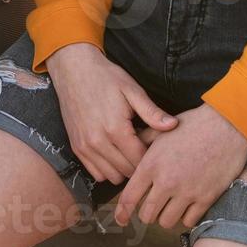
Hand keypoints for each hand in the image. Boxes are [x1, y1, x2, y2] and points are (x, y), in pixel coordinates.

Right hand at [45, 42, 177, 184]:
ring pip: (112, 176)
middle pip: (128, 171)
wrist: (73, 69)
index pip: (140, 160)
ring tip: (129, 148)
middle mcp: (98, 143)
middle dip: (139, 162)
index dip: (152, 156)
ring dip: (124, 168)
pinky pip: (96, 173)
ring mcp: (85, 147)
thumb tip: (173, 126)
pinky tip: (115, 152)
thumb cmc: (106, 77)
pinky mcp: (76, 148)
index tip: (155, 145)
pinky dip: (108, 168)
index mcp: (115, 129)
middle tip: (143, 145)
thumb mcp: (132, 90)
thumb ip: (152, 112)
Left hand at [112, 103, 246, 230]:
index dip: (122, 212)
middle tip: (154, 205)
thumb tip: (129, 149)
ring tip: (171, 205)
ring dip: (167, 215)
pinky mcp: (206, 198)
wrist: (227, 125)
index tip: (121, 219)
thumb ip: (143, 142)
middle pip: (146, 215)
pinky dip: (186, 216)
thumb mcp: (163, 130)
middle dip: (147, 213)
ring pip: (166, 222)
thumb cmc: (195, 124)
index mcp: (152, 164)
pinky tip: (188, 205)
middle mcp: (166, 181)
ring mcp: (187, 192)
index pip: (129, 197)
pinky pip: (188, 221)